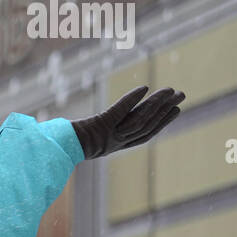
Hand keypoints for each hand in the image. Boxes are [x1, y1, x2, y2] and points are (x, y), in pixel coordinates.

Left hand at [70, 86, 184, 158]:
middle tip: (182, 94)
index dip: (163, 122)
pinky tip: (144, 88)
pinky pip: (118, 112)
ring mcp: (109, 134)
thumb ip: (104, 130)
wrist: (55, 148)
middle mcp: (116, 141)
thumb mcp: (91, 139)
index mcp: (117, 145)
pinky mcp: (99, 125)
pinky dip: (131, 100)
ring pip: (139, 118)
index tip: (176, 109)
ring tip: (169, 90)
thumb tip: (114, 121)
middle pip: (147, 124)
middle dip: (166, 110)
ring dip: (155, 103)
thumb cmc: (69, 143)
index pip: (146, 133)